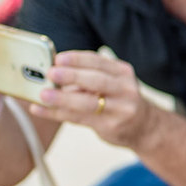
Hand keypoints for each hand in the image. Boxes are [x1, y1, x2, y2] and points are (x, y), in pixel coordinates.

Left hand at [34, 50, 153, 145]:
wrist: (144, 126)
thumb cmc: (120, 100)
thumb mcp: (113, 83)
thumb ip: (88, 77)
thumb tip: (51, 74)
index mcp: (122, 73)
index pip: (99, 62)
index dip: (78, 60)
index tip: (59, 58)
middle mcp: (125, 89)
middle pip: (97, 81)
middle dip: (72, 76)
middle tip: (51, 73)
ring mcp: (120, 109)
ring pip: (88, 103)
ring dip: (63, 98)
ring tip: (43, 95)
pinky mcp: (110, 126)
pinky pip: (79, 118)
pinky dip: (57, 113)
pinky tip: (40, 110)